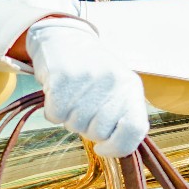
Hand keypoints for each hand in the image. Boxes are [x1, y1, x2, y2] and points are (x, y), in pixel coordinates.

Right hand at [23, 17, 148, 157]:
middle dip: (87, 128)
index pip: (134, 129)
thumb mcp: (117, 89)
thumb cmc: (93, 74)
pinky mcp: (63, 79)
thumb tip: (116, 148)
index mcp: (131, 88)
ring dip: (69, 118)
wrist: (65, 40)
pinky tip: (59, 93)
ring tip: (72, 97)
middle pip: (99, 132)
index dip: (118, 147)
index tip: (103, 148)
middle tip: (84, 108)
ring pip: (75, 126)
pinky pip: (55, 116)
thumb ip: (122, 118)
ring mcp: (89, 80)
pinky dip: (53, 111)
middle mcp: (113, 83)